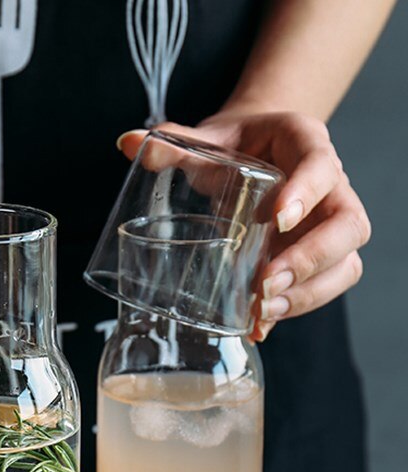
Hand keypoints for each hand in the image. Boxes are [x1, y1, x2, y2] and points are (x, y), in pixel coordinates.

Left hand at [117, 111, 370, 340]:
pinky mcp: (314, 257)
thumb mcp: (207, 140)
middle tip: (266, 283)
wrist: (254, 152)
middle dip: (310, 259)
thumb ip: (174, 142)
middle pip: (348, 225)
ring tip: (264, 312)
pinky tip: (260, 325)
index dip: (306, 192)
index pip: (321, 165)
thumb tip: (127, 142)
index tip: (277, 217)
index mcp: (305, 145)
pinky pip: (321, 286)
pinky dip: (294, 308)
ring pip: (343, 262)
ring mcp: (325, 226)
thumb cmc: (237, 146)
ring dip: (308, 292)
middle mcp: (330, 187)